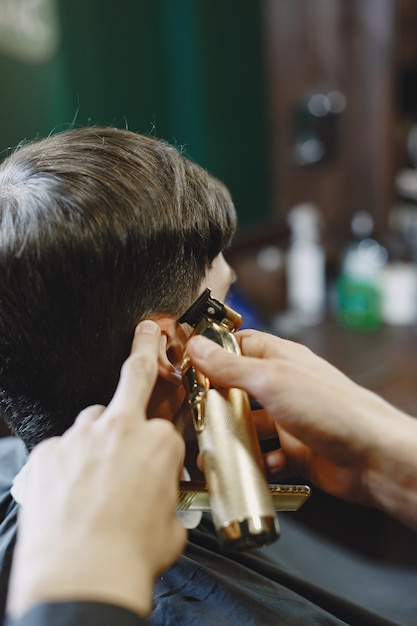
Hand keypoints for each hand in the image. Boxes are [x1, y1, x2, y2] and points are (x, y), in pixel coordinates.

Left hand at [8, 320, 186, 618]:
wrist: (82, 578)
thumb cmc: (131, 555)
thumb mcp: (172, 528)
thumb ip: (169, 503)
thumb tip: (165, 508)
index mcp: (160, 442)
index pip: (167, 427)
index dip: (162, 445)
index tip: (159, 453)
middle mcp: (121, 429)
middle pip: (133, 377)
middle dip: (143, 351)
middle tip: (145, 334)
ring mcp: (81, 436)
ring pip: (92, 420)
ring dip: (97, 436)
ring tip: (95, 471)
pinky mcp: (48, 451)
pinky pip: (62, 448)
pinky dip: (67, 463)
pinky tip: (69, 491)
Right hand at [186, 329, 415, 511]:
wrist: (374, 458)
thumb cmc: (336, 410)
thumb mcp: (272, 380)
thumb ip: (231, 366)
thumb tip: (198, 347)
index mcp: (281, 359)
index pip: (240, 346)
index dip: (213, 353)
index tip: (188, 366)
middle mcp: (284, 387)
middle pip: (239, 390)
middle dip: (216, 402)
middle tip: (196, 413)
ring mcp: (290, 420)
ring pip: (250, 427)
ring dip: (232, 438)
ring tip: (212, 449)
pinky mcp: (296, 452)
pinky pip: (266, 458)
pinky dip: (255, 464)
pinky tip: (247, 468)